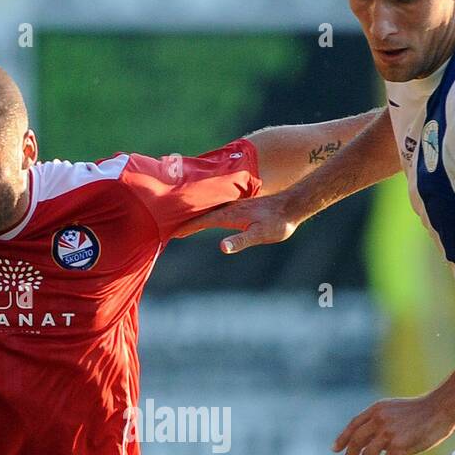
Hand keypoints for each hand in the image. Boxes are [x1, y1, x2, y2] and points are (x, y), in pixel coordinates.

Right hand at [169, 193, 301, 252]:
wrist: (292, 206)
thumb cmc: (277, 222)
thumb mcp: (259, 234)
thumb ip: (240, 241)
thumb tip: (222, 248)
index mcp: (227, 215)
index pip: (198, 222)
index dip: (183, 227)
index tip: (167, 231)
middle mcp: (226, 209)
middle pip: (198, 214)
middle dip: (181, 219)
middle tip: (162, 225)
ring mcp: (231, 207)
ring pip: (205, 211)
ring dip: (190, 216)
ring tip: (176, 221)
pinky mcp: (237, 208)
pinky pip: (213, 210)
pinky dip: (203, 214)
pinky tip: (201, 217)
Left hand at [334, 395, 454, 454]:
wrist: (442, 408)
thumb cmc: (423, 410)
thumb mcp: (395, 408)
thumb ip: (382, 419)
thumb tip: (371, 435)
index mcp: (377, 409)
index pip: (353, 425)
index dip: (343, 438)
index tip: (335, 450)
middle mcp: (378, 420)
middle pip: (356, 442)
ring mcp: (388, 433)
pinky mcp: (399, 445)